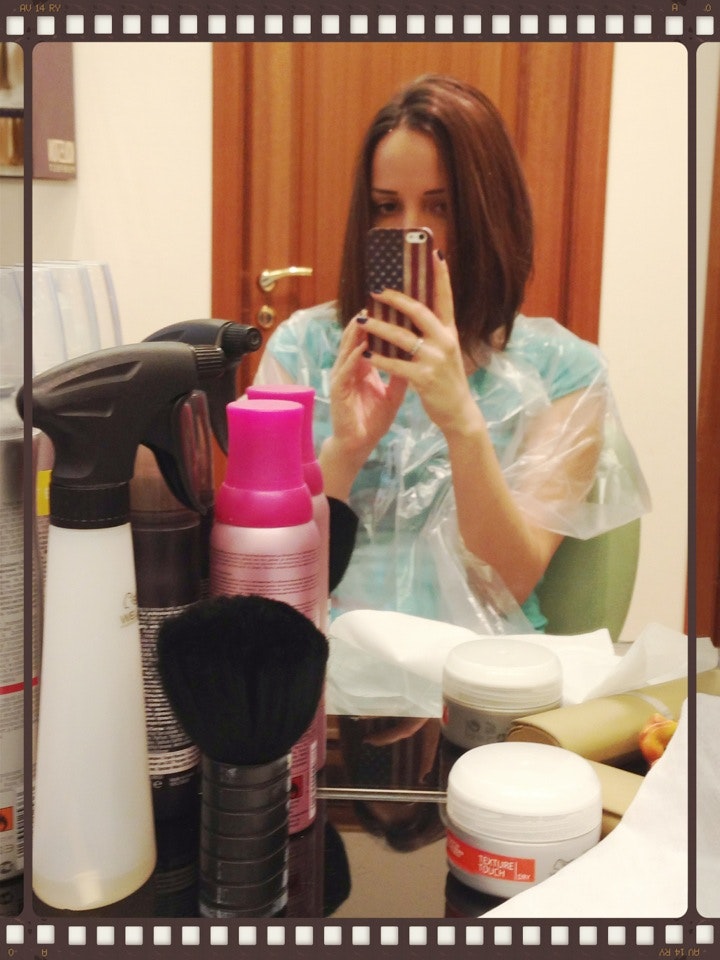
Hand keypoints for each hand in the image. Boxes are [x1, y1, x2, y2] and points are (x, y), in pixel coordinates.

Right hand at [319, 315, 406, 500]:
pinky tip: (361, 347)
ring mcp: (342, 377)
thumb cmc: (373, 419)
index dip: (378, 320)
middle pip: (356, 336)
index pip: (369, 336)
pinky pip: (345, 371)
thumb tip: (417, 352)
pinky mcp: (338, 391)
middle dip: (366, 318)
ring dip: (356, 333)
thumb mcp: (393, 392)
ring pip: (347, 349)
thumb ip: (401, 372)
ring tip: (367, 315)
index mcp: (362, 365)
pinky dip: (352, 358)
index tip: (392, 303)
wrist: (359, 444)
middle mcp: (349, 367)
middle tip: (378, 299)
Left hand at [362, 252, 481, 436]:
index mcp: (450, 332)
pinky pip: (396, 364)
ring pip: (402, 337)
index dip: (441, 275)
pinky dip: (379, 358)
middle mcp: (444, 341)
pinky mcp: (424, 378)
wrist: (458, 412)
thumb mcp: (445, 352)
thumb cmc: (447, 380)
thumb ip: (433, 332)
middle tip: (374, 290)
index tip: (435, 253)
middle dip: (395, 299)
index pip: (446, 298)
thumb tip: (414, 310)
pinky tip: (365, 353)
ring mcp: (435, 360)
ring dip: (378, 327)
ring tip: (361, 321)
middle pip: (419, 311)